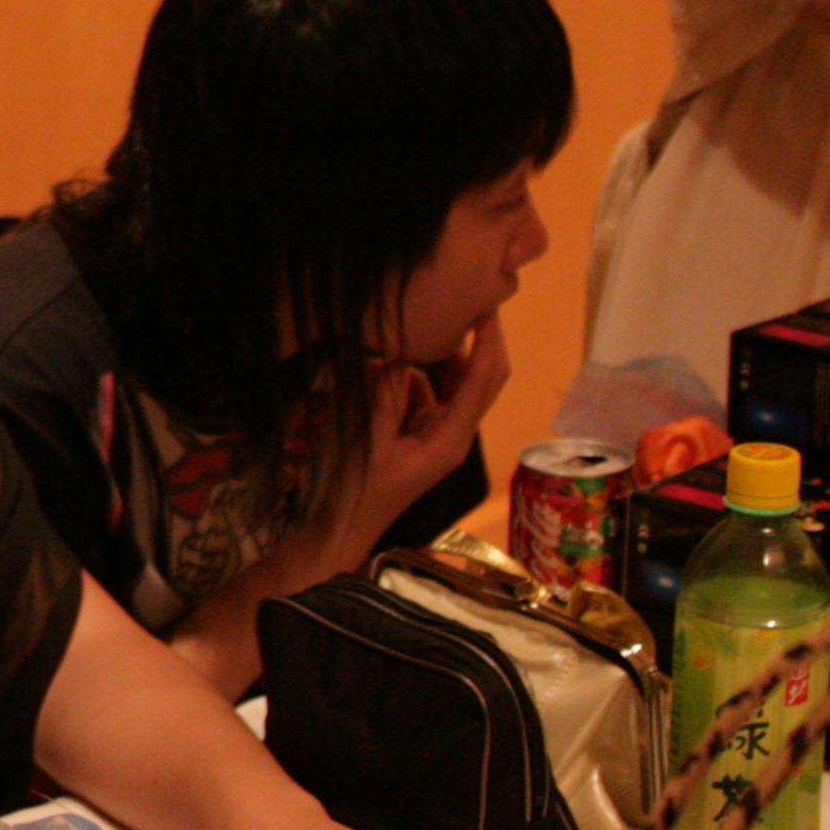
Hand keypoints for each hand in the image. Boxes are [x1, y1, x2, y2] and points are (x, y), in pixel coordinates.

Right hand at [361, 314, 515, 531]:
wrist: (340, 531)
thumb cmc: (354, 493)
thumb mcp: (367, 441)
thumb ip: (385, 396)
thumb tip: (398, 356)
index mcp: (450, 439)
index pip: (482, 380)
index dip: (488, 339)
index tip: (487, 303)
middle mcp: (453, 434)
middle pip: (482, 378)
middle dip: (480, 340)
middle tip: (468, 299)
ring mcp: (437, 433)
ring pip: (451, 382)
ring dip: (437, 357)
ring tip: (416, 327)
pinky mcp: (418, 433)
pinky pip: (423, 392)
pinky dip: (406, 376)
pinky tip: (379, 367)